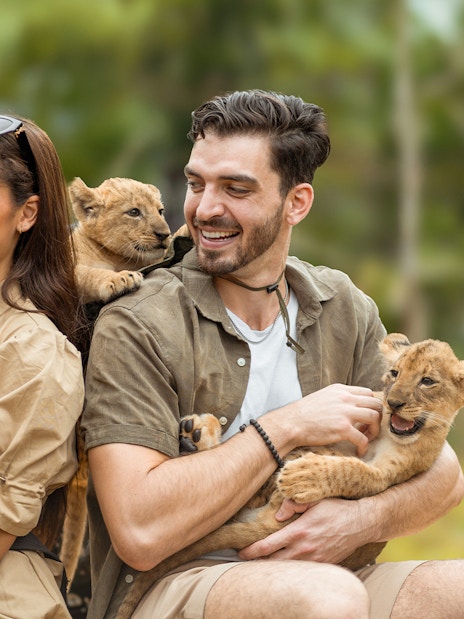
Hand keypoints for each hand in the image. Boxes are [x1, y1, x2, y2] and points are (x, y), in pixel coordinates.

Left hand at [238, 497, 374, 564]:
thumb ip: (293, 503)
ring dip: (273, 568)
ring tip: (260, 564)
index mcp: (298, 532)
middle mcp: (304, 550)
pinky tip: (284, 566)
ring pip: (286, 570)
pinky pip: (302, 572)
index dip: (251, 551)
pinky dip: (290, 571)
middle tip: (245, 560)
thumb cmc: (336, 509)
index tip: (240, 552)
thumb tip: (278, 514)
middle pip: (273, 563)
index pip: (267, 546)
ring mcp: (314, 561)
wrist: (361, 523)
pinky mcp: (323, 566)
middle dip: (257, 563)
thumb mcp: (314, 499)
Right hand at [293, 384, 381, 456]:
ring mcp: (345, 413)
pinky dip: (364, 446)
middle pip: (375, 403)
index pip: (368, 392)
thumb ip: (338, 398)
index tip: (365, 417)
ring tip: (366, 438)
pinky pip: (363, 438)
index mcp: (341, 389)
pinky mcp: (342, 428)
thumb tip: (349, 407)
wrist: (291, 423)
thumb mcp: (323, 396)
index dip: (370, 406)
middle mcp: (345, 398)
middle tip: (369, 428)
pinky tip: (359, 450)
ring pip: (374, 418)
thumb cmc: (304, 413)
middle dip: (377, 417)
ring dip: (374, 430)